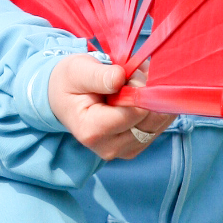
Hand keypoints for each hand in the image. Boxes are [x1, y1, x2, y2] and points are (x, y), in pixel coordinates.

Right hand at [48, 55, 174, 161]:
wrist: (64, 99)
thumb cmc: (71, 82)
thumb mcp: (78, 71)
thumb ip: (99, 76)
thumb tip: (120, 78)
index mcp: (91, 130)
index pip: (134, 113)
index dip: (139, 88)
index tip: (129, 73)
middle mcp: (108, 147)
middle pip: (149, 120)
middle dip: (149, 94)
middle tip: (134, 76)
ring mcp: (123, 151)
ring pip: (158, 124)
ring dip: (155, 100)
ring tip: (134, 85)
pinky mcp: (134, 147)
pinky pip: (158, 127)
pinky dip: (156, 108)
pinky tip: (142, 96)